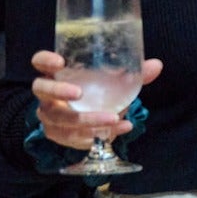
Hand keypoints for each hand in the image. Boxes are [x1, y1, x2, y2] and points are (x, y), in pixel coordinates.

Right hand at [31, 50, 162, 149]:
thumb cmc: (95, 94)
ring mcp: (50, 115)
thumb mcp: (112, 82)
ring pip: (60, 118)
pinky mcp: (58, 134)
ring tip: (113, 118)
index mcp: (57, 73)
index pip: (40, 62)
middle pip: (41, 89)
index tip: (59, 61)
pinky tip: (120, 128)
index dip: (45, 60)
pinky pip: (73, 137)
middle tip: (78, 93)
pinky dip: (98, 134)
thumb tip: (156, 65)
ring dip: (86, 119)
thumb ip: (132, 74)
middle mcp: (48, 94)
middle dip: (57, 91)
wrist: (86, 122)